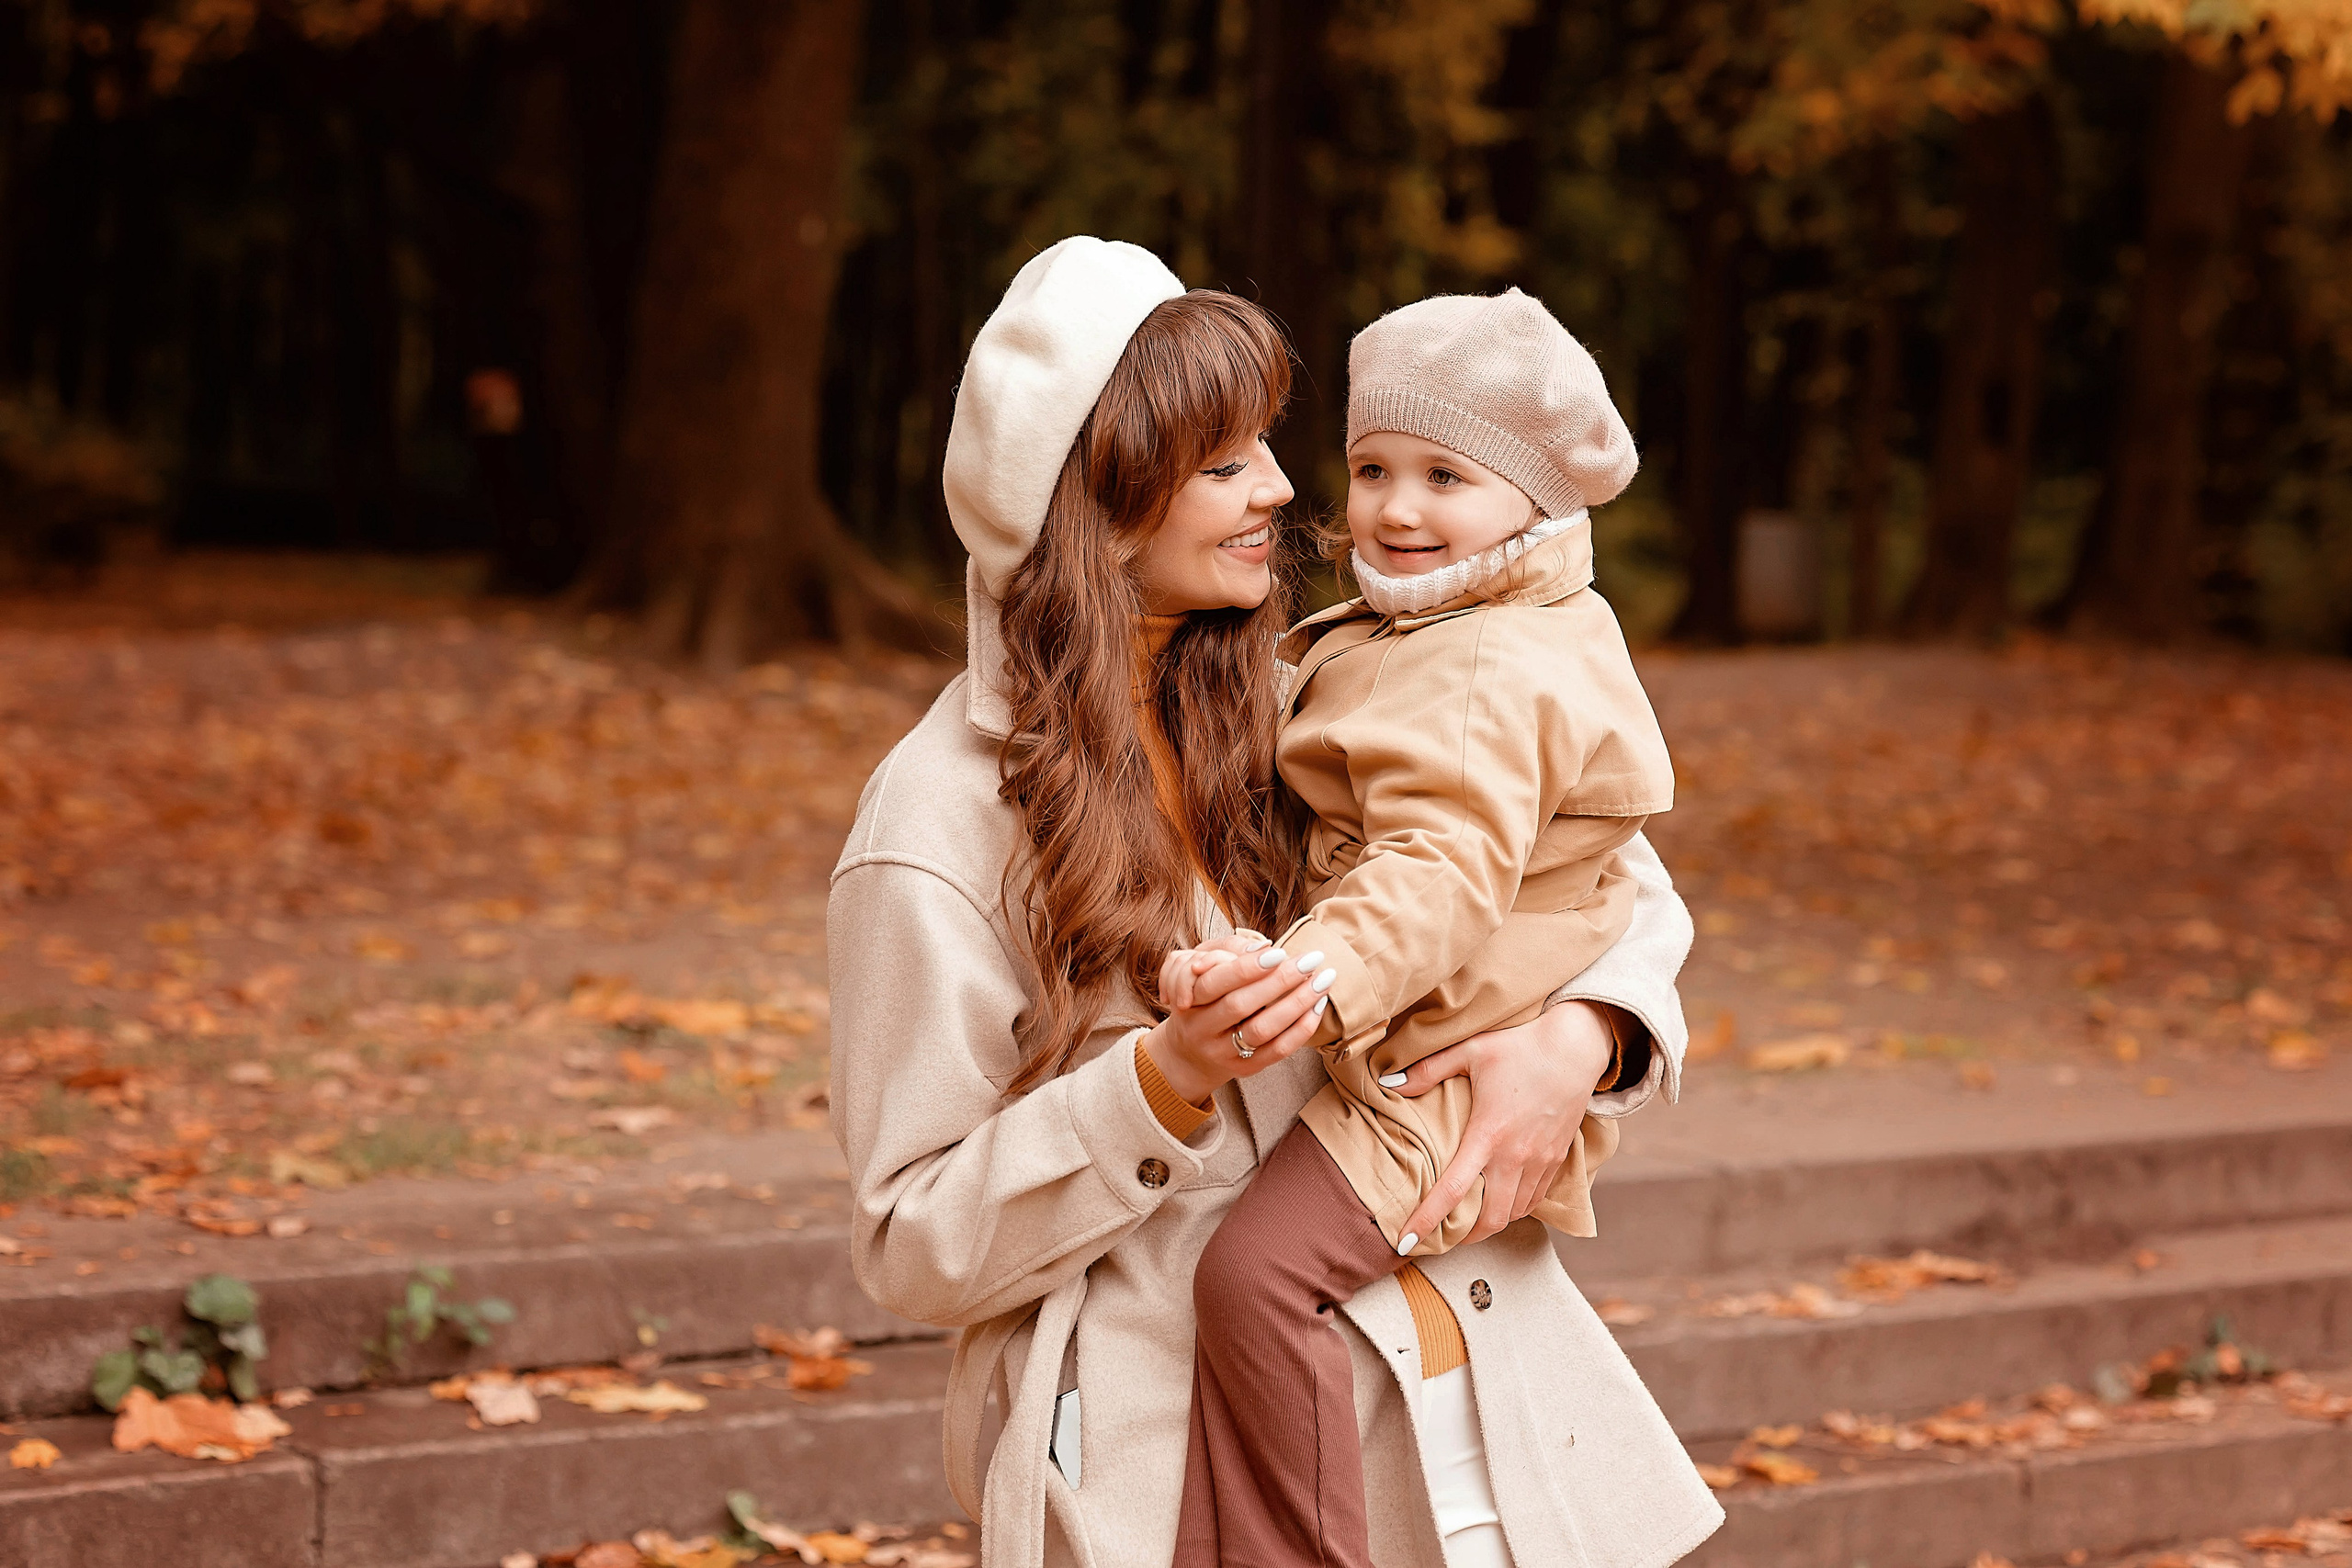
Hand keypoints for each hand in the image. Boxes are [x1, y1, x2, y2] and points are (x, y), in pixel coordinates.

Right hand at [1144, 937, 1335, 1106]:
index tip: (1279, 952)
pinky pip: (1277, 1050)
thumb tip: (1265, 948)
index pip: (1216, 982)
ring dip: (1296, 1003)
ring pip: (1261, 1029)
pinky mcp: (1244, 1068)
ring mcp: (1222, 1052)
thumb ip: (1227, 956)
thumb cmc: (1203, 1004)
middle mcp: (1201, 1029)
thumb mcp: (1201, 976)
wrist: (1189, 1056)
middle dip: (1279, 980)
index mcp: (1190, 1001)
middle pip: (1240, 1005)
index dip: (1247, 967)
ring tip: (1322, 981)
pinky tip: (1317, 1007)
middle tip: (1311, 960)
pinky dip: (1301, 1029)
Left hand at [1390, 1000, 1615, 1248]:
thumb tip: (1387, 1083)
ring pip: (1514, 1214)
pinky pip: (1535, 1200)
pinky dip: (1515, 1209)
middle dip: (1464, 1238)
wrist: (1576, 1047)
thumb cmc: (1520, 1046)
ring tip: (1469, 1222)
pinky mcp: (1557, 1160)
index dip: (1426, 1221)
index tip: (1404, 1243)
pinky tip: (1500, 1201)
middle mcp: (1515, 1156)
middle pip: (1490, 1220)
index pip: (1452, 1191)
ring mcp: (1540, 1161)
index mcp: (1487, 1134)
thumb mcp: (1470, 1051)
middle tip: (1440, 1238)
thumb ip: (1427, 1071)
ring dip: (1490, 1224)